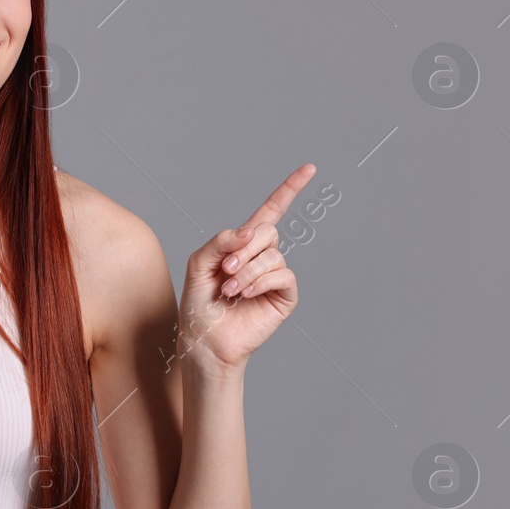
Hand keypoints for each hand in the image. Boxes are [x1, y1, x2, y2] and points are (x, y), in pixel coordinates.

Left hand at [175, 163, 317, 373]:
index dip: (290, 189)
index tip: (310, 168)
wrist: (205, 340)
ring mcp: (275, 276)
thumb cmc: (200, 304)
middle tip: (225, 270)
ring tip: (230, 290)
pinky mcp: (284, 296)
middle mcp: (263, 256)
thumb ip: (220, 240)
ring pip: (272, 255)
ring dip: (247, 272)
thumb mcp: (200, 263)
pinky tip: (245, 295)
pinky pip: (282, 275)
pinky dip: (260, 282)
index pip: (271, 210)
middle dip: (244, 248)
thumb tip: (251, 231)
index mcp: (244, 244)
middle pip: (268, 231)